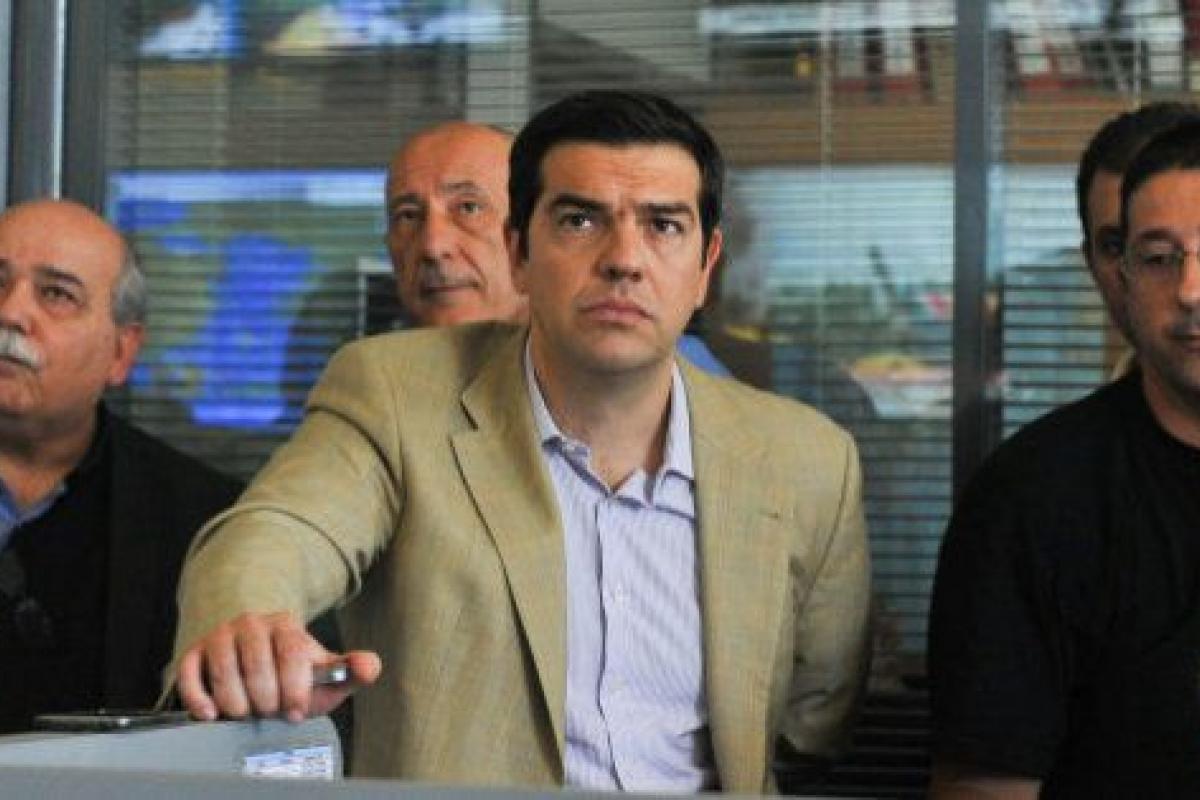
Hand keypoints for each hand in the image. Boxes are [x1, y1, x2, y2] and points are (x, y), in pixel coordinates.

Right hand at [177, 611, 380, 722]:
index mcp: (287, 625)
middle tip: (269, 711)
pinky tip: (212, 713)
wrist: (256, 659)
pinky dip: (200, 699)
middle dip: (266, 700)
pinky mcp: (195, 652)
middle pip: (257, 667)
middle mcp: (252, 624)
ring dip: (237, 705)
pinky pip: (190, 675)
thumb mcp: (323, 673)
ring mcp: (221, 636)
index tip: (295, 711)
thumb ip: (350, 671)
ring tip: (247, 712)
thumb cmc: (291, 673)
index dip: (294, 689)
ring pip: (225, 674)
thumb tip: (370, 666)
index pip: (291, 654)